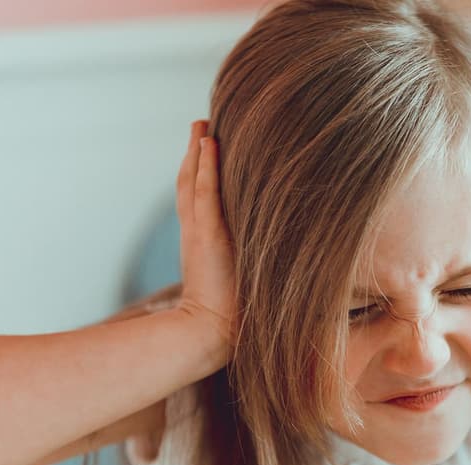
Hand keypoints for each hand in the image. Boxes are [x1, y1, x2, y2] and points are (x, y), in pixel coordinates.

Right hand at [175, 119, 236, 345]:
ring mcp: (200, 231)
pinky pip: (205, 193)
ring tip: (202, 125)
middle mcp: (197, 232)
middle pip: (190, 183)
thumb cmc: (233, 318)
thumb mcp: (245, 283)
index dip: (200, 174)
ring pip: (194, 182)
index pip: (198, 200)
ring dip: (197, 151)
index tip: (207, 149)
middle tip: (199, 126)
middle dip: (193, 154)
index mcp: (203, 242)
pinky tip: (209, 142)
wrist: (211, 333)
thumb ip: (252, 266)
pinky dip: (205, 166)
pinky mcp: (207, 235)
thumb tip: (280, 264)